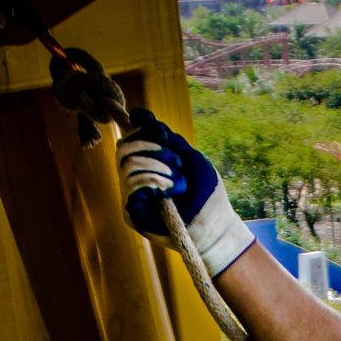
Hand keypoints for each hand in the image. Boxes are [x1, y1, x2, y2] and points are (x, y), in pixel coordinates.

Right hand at [117, 108, 255, 273]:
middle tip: (177, 162)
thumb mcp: (187, 156)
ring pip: (128, 164)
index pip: (129, 140)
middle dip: (153, 149)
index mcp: (146, 168)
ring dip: (159, 167)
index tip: (168, 138)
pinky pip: (132, 183)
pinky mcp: (132, 213)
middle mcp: (134, 181)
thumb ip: (164, 137)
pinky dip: (155, 180)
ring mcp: (131, 197)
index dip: (145, 132)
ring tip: (180, 182)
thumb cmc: (206, 194)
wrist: (216, 226)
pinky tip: (173, 190)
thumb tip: (138, 114)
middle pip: (124, 149)